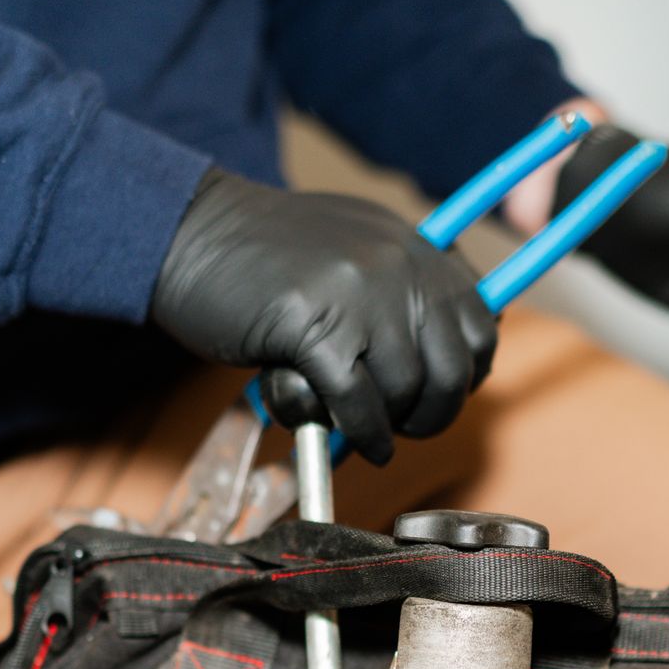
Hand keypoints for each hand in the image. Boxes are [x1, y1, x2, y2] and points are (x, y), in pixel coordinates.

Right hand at [150, 170, 496, 464]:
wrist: (187, 233)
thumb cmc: (262, 257)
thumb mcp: (351, 250)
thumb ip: (397, 290)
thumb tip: (435, 362)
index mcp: (414, 246)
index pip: (481, 326)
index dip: (465, 375)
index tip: (436, 395)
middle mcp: (399, 265)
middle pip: (452, 372)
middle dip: (430, 416)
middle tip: (401, 428)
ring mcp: (361, 294)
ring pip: (402, 394)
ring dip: (380, 426)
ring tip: (352, 426)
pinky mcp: (317, 328)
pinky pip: (356, 406)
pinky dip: (354, 433)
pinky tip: (333, 434)